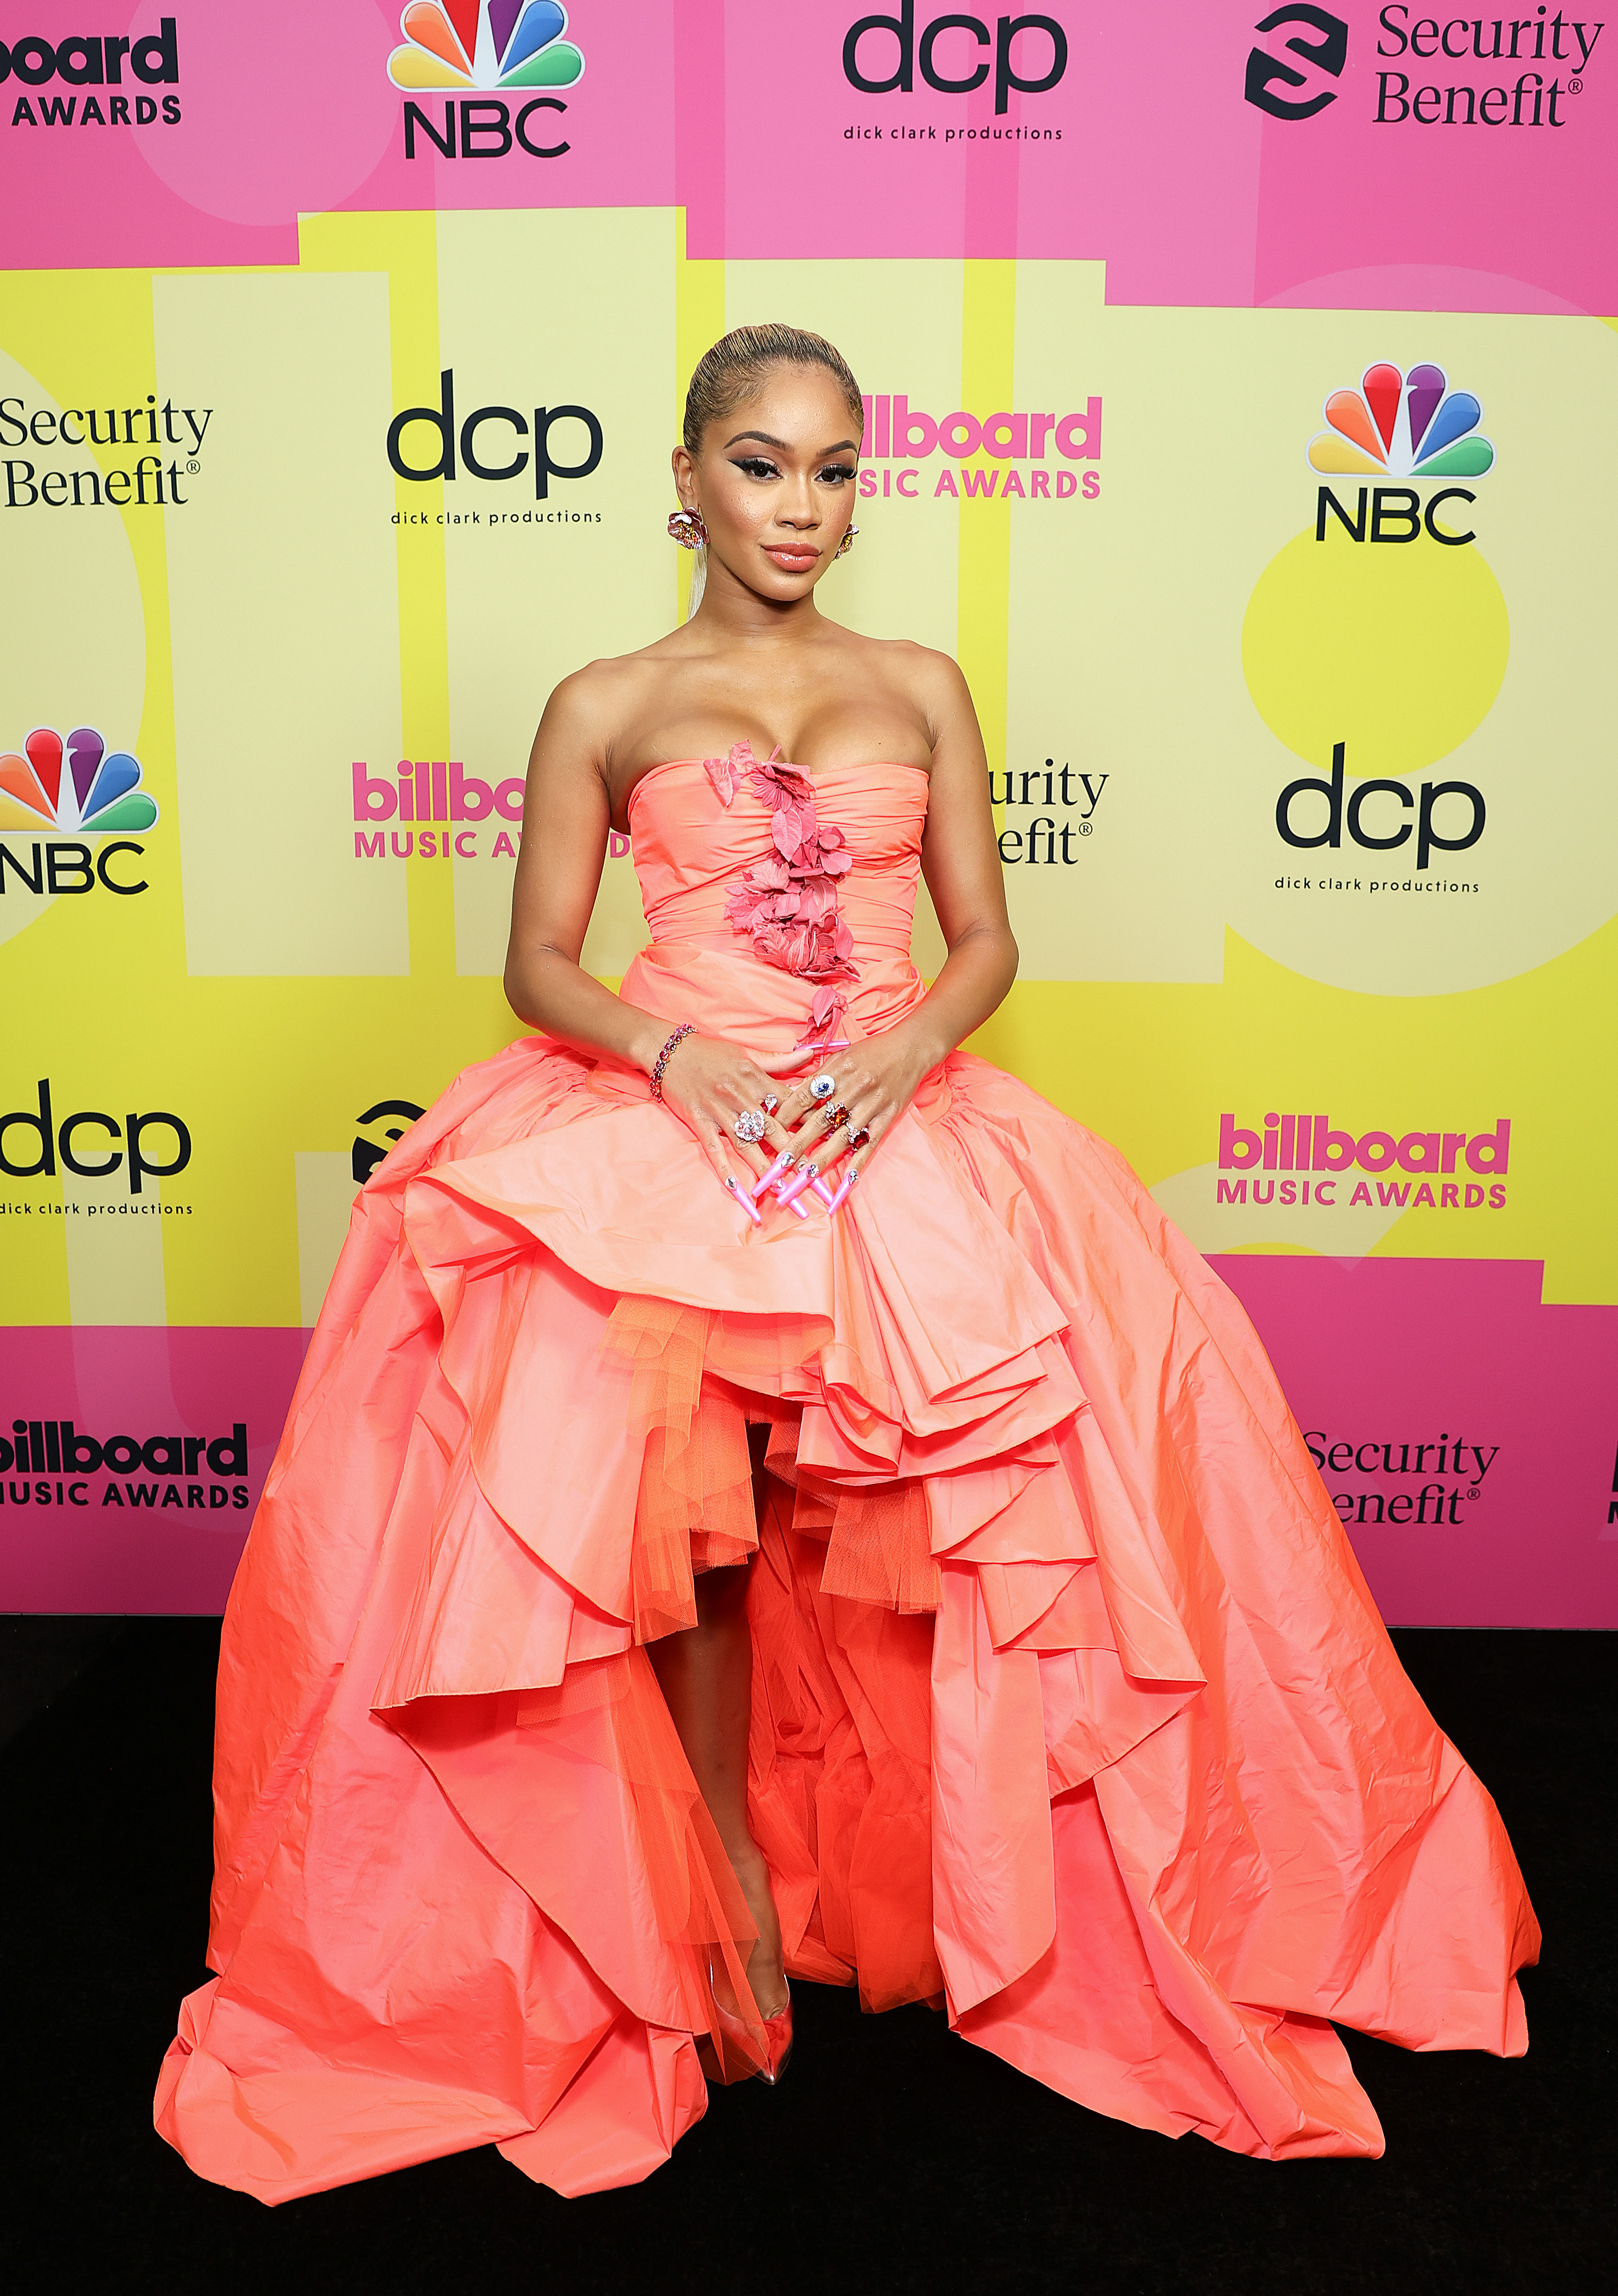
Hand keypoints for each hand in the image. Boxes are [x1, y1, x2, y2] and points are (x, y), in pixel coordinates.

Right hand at [654, 1031, 797, 1205]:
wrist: (669, 1050)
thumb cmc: (712, 1052)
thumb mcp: (748, 1053)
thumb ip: (780, 1061)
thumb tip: (812, 1055)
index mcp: (756, 1079)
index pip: (790, 1103)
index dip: (811, 1121)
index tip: (829, 1138)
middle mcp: (740, 1096)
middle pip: (772, 1129)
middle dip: (793, 1153)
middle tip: (812, 1175)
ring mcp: (719, 1111)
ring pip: (746, 1143)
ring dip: (764, 1167)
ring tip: (781, 1188)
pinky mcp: (699, 1121)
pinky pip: (713, 1149)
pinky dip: (724, 1169)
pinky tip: (736, 1188)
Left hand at [759, 1028, 932, 1197]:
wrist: (911, 1048)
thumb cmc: (872, 1051)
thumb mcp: (841, 1056)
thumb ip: (818, 1076)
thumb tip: (792, 1096)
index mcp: (838, 1070)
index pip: (804, 1095)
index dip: (785, 1115)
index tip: (769, 1130)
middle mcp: (854, 1088)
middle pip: (819, 1121)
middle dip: (797, 1144)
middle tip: (779, 1163)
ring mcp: (872, 1105)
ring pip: (842, 1137)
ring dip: (822, 1158)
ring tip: (805, 1176)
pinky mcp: (887, 1117)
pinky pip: (870, 1144)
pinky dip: (858, 1163)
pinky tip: (846, 1180)